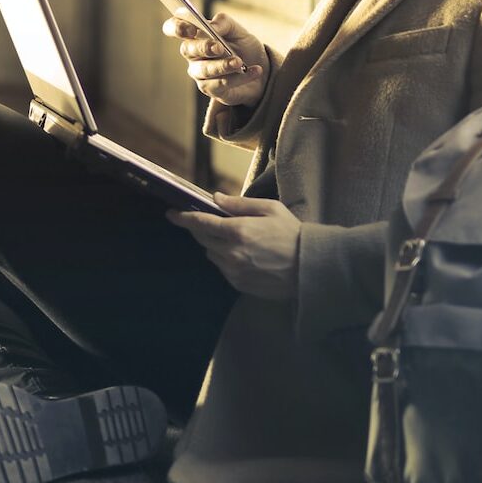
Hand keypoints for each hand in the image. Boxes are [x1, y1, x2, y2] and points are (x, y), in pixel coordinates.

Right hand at [162, 10, 268, 107]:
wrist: (262, 70)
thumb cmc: (244, 47)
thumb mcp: (238, 31)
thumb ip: (224, 23)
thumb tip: (212, 26)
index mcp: (195, 35)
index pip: (173, 28)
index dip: (176, 27)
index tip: (191, 29)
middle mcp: (193, 55)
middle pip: (187, 49)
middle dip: (203, 47)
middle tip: (219, 47)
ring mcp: (200, 74)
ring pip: (203, 70)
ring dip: (222, 65)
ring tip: (240, 62)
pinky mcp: (212, 90)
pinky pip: (220, 84)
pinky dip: (239, 77)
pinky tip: (255, 70)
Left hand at [166, 193, 300, 299]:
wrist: (309, 267)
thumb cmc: (292, 233)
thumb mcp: (270, 209)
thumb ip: (239, 204)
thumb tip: (215, 198)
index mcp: (238, 231)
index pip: (201, 222)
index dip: (183, 217)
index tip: (171, 213)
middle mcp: (231, 253)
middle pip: (202, 238)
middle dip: (198, 228)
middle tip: (202, 220)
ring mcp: (234, 271)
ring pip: (211, 254)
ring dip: (213, 243)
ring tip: (230, 237)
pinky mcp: (239, 284)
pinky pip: (222, 268)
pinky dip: (224, 258)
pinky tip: (240, 253)